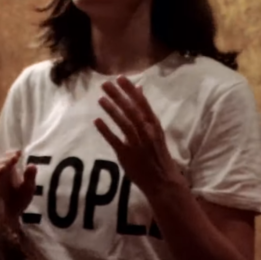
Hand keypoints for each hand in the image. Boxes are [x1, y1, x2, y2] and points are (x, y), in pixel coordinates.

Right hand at [0, 150, 36, 218]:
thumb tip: (32, 165)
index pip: (7, 158)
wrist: (9, 221)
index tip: (18, 153)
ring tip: (5, 166)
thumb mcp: (27, 189)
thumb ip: (30, 177)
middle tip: (13, 158)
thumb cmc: (18, 202)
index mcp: (7, 171)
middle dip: (4, 160)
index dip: (11, 154)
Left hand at [94, 76, 185, 196]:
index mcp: (154, 126)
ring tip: (100, 99)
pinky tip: (97, 121)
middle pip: (131, 111)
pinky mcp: (127, 156)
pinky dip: (106, 131)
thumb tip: (139, 89)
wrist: (163, 181)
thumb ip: (145, 111)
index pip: (142, 104)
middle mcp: (147, 133)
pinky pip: (115, 141)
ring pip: (124, 124)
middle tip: (105, 84)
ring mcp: (137, 144)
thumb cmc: (158, 154)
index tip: (120, 78)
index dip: (130, 90)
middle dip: (118, 96)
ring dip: (112, 110)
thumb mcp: (156, 131)